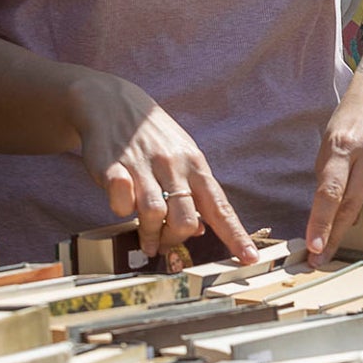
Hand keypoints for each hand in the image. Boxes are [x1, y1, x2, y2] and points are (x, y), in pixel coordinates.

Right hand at [69, 74, 254, 266]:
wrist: (112, 104)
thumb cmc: (153, 139)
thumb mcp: (182, 158)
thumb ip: (193, 193)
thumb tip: (202, 231)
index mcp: (196, 166)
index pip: (220, 207)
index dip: (235, 235)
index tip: (250, 258)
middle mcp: (174, 166)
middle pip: (186, 219)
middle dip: (177, 240)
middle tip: (166, 245)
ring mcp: (144, 166)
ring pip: (154, 215)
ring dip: (150, 235)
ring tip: (147, 242)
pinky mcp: (113, 168)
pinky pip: (120, 203)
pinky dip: (121, 211)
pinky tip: (121, 204)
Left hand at [305, 75, 362, 266]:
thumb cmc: (358, 117)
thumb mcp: (333, 139)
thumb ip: (332, 176)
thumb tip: (332, 222)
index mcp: (343, 144)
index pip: (330, 192)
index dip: (322, 224)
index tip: (316, 250)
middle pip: (354, 206)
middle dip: (338, 235)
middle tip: (328, 255)